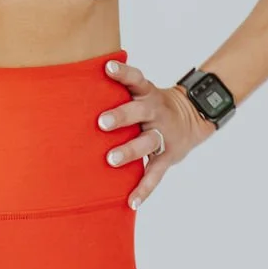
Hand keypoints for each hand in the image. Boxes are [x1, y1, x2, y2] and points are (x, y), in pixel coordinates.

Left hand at [98, 56, 216, 208]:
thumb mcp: (141, 92)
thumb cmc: (151, 104)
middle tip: (102, 122)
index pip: (136, 79)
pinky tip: (132, 201)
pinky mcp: (169, 156)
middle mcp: (156, 111)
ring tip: (111, 160)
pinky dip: (144, 189)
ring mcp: (163, 134)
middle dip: (122, 116)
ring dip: (130, 151)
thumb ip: (117, 90)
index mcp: (147, 93)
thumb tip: (75, 83)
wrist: (192, 117)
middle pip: (140, 111)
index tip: (108, 67)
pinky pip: (156, 173)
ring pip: (148, 142)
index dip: (123, 73)